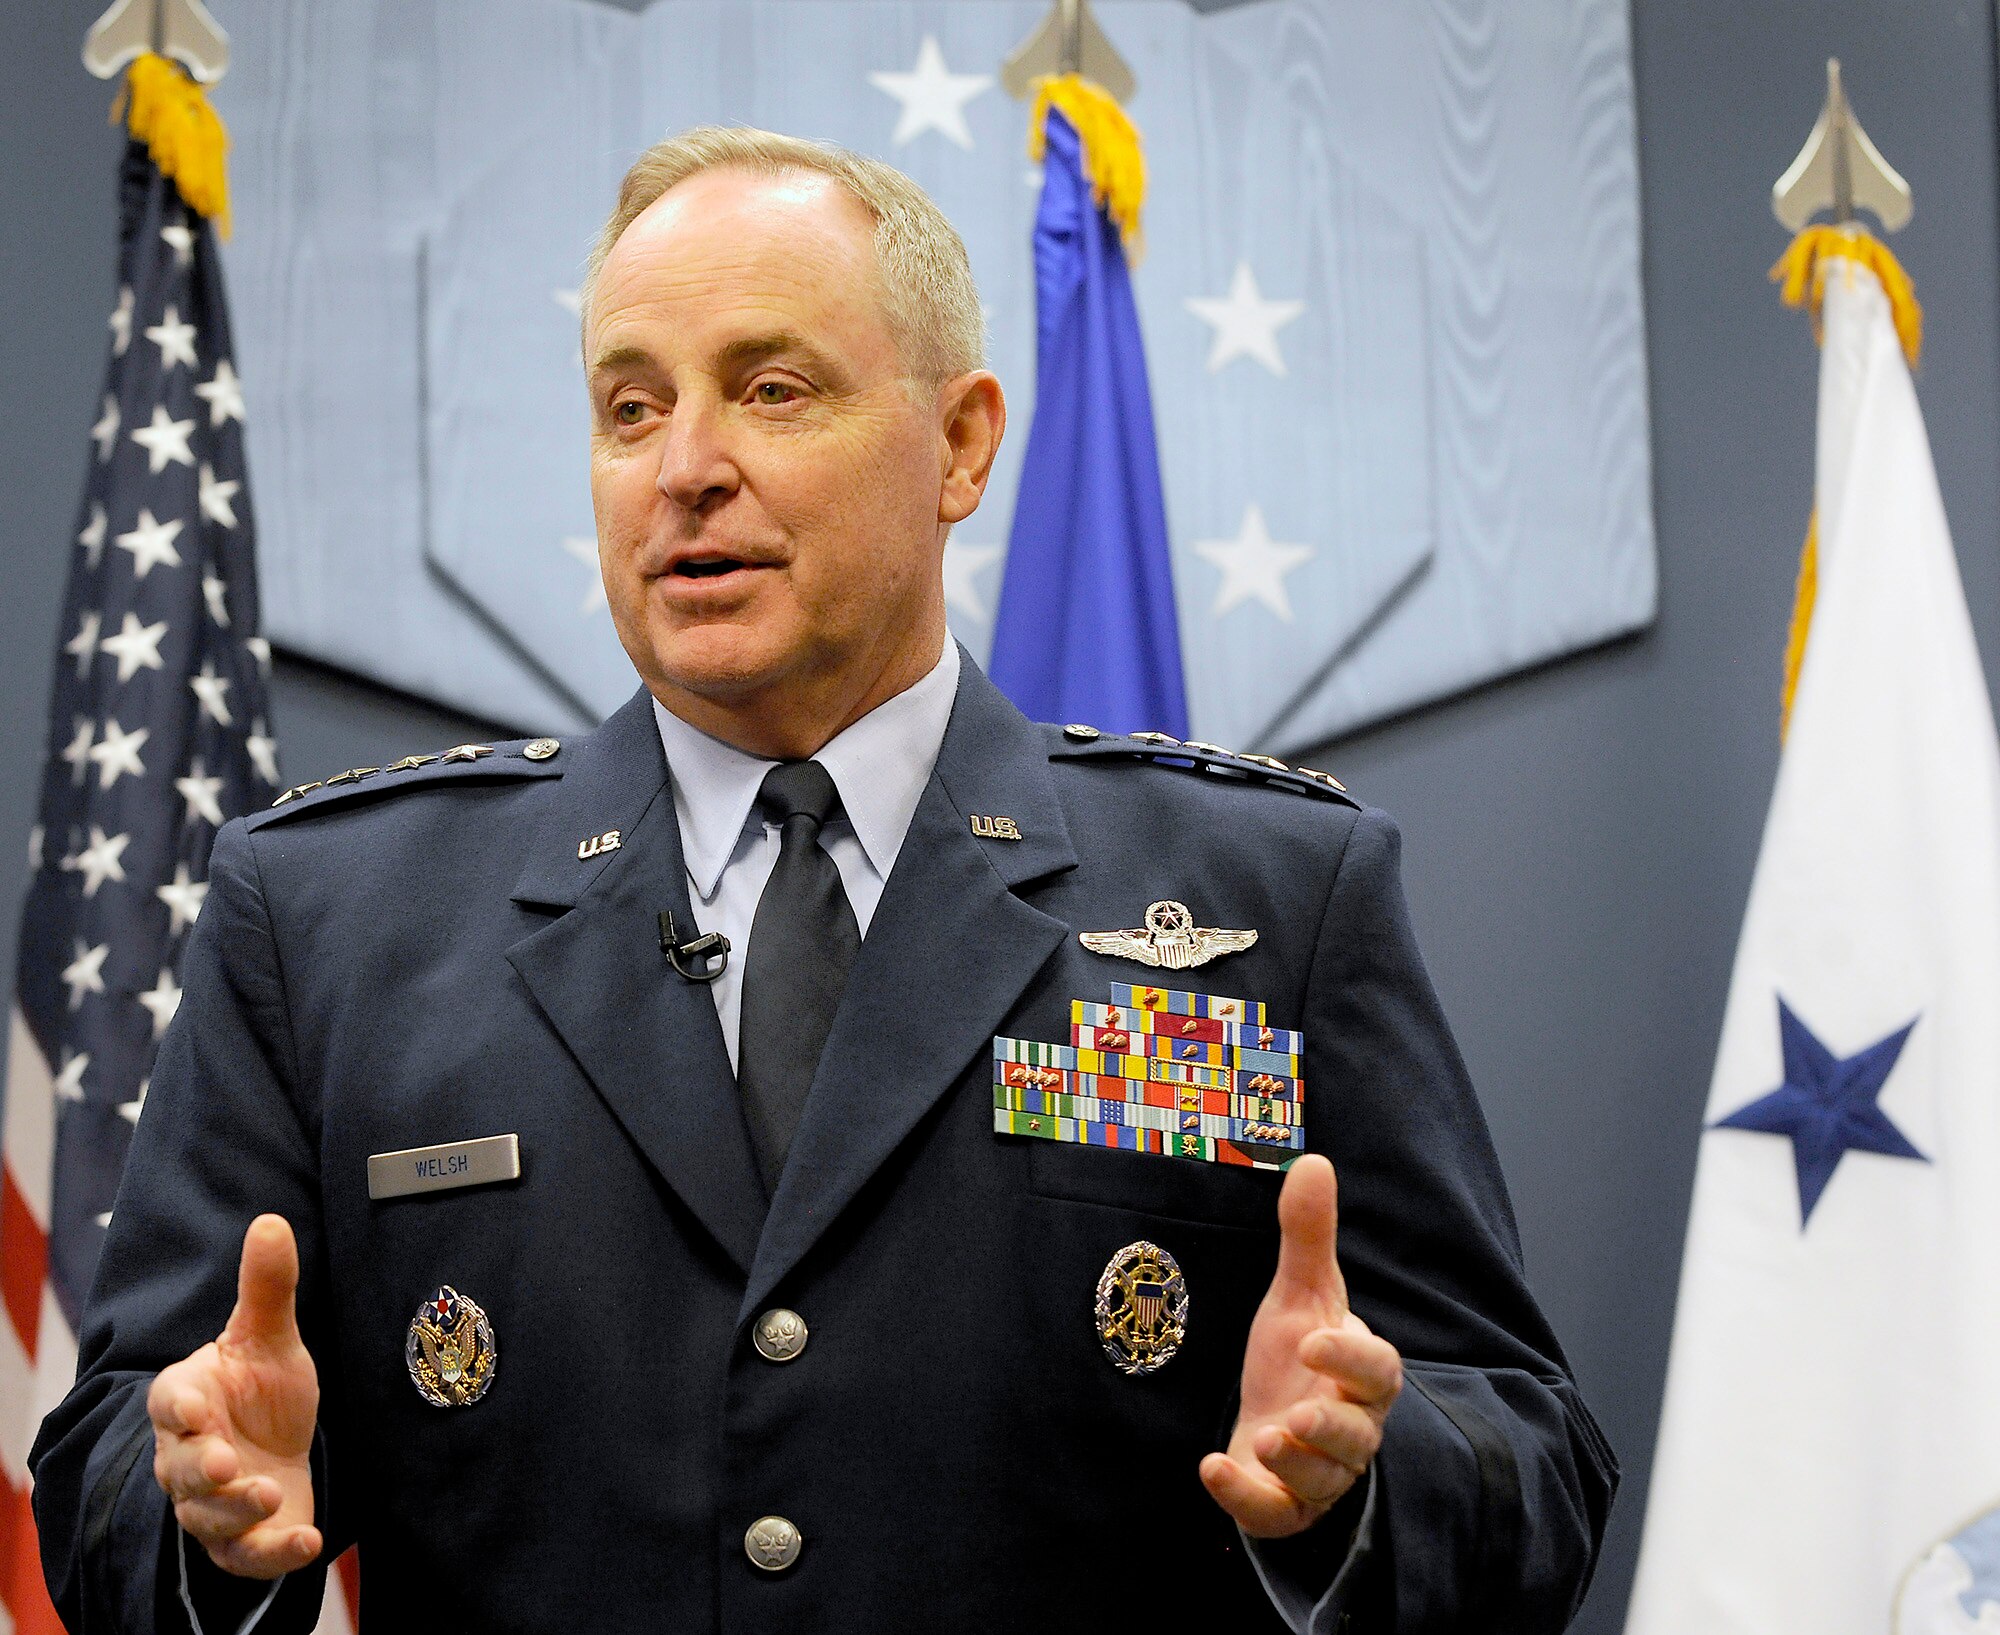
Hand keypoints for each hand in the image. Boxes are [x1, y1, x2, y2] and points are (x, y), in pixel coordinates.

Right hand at [148, 1215, 321, 1578]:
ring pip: (206, 1516)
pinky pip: (245, 1556)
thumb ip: (267, 1288)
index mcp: (190, 1400)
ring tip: (265, 1495)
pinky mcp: (241, 1541)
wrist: (279, 1451)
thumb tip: (271, 1220)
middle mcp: (189, 1456)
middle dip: (201, 1469)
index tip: (194, 1407)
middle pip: (181, 1468)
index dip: (178, 1407)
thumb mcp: (270, 1338)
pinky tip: (306, 1543)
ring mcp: (211, 1503)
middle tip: (229, 1463)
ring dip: (233, 1511)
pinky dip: (272, 1554)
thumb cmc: (263, 1391)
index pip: (169, 1402)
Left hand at [1200, 1155, 1402, 1537]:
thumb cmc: (1297, 1355)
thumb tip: (1314, 1160)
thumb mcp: (1299, 1294)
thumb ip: (1308, 1236)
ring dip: (1297, 1464)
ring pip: (1325, 1481)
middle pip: (1358, 1436)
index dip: (1350, 1358)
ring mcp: (1320, 1474)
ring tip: (1266, 1438)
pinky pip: (1277, 1515)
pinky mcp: (1285, 1507)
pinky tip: (1212, 1470)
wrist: (1272, 1417)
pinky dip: (1246, 1498)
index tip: (1313, 1338)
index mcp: (1362, 1375)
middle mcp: (1350, 1429)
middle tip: (1298, 1414)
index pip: (1377, 1371)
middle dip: (1331, 1428)